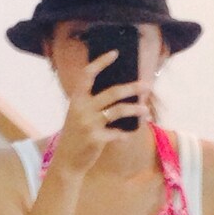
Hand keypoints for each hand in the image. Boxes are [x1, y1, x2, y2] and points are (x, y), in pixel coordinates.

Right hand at [49, 51, 150, 177]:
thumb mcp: (78, 115)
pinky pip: (118, 133)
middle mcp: (82, 108)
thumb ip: (92, 103)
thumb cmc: (76, 136)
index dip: (101, 62)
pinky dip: (125, 133)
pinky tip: (128, 134)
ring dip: (135, 109)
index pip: (87, 74)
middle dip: (132, 87)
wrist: (67, 161)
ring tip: (146, 110)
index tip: (115, 53)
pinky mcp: (96, 139)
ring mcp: (89, 123)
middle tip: (146, 85)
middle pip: (112, 92)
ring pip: (118, 110)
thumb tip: (119, 93)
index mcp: (76, 98)